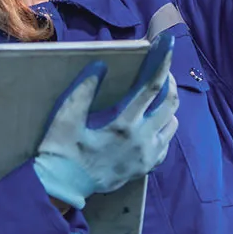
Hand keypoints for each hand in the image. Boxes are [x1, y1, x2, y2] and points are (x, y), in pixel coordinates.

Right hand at [33, 35, 179, 209]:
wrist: (62, 188)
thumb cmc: (61, 151)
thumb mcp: (65, 118)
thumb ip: (83, 90)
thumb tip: (101, 65)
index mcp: (123, 125)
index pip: (151, 88)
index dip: (162, 64)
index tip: (169, 45)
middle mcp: (142, 141)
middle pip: (170, 104)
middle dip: (168, 83)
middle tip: (159, 72)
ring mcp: (146, 157)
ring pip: (172, 125)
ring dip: (167, 107)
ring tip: (154, 97)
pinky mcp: (145, 169)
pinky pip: (165, 144)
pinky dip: (163, 129)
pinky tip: (150, 124)